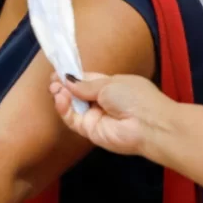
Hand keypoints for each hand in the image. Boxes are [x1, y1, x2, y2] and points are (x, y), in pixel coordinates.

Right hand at [49, 73, 171, 157]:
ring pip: (72, 107)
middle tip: (53, 81)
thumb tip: (68, 80)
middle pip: (76, 93)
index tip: (58, 72)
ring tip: (56, 88)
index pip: (86, 80)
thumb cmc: (135, 97)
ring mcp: (95, 117)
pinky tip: (61, 98)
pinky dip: (64, 109)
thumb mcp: (110, 83)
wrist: (150, 125)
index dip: (72, 76)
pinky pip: (73, 119)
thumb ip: (86, 84)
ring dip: (62, 96)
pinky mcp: (90, 131)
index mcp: (110, 86)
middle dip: (64, 86)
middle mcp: (101, 102)